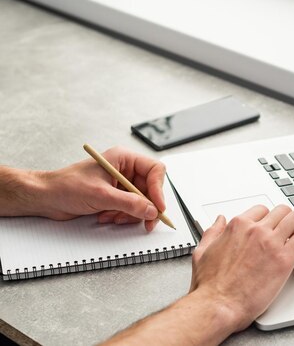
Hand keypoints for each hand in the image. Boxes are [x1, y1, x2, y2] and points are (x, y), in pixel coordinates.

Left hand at [40, 146, 165, 230]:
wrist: (46, 198)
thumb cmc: (66, 186)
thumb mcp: (101, 195)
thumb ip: (129, 203)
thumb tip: (151, 210)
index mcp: (124, 159)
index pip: (154, 170)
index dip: (159, 189)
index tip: (158, 207)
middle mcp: (126, 170)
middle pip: (151, 189)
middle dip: (146, 207)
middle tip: (147, 222)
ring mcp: (121, 184)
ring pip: (142, 202)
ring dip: (131, 214)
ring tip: (113, 216)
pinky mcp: (116, 197)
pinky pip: (131, 209)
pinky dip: (122, 216)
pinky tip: (106, 216)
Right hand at [189, 205, 293, 331]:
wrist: (218, 306)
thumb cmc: (210, 286)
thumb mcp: (202, 251)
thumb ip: (213, 232)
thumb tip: (219, 220)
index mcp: (238, 226)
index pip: (262, 210)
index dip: (270, 219)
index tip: (273, 230)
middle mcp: (256, 230)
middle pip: (282, 211)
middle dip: (289, 220)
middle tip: (292, 233)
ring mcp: (270, 242)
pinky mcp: (283, 258)